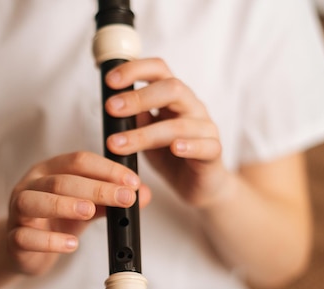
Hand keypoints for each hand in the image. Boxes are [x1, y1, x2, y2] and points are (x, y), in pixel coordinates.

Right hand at [6, 152, 149, 275]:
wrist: (24, 250)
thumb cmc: (56, 221)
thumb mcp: (87, 207)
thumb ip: (112, 200)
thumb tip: (145, 194)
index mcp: (50, 170)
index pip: (79, 161)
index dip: (107, 169)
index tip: (133, 182)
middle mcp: (31, 185)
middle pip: (61, 180)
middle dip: (96, 188)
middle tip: (125, 198)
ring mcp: (18, 211)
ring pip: (35, 201)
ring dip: (65, 205)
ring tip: (90, 212)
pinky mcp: (13, 238)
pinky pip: (25, 237)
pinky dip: (49, 241)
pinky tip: (71, 245)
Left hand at [104, 58, 230, 207]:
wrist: (200, 185)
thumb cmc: (171, 157)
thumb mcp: (146, 134)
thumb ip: (135, 119)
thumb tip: (112, 104)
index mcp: (174, 97)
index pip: (159, 70)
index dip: (134, 70)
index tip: (109, 81)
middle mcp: (192, 106)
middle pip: (172, 88)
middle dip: (138, 97)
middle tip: (111, 108)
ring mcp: (206, 128)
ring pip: (180, 125)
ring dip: (145, 134)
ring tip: (118, 144)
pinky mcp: (214, 152)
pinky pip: (206, 146)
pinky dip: (190, 146)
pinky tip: (175, 148)